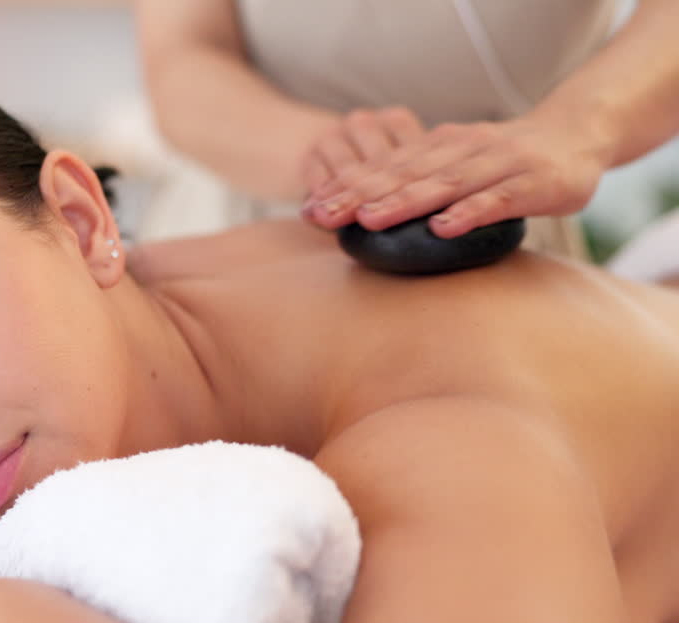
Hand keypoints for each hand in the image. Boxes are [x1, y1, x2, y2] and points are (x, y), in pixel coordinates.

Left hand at [301, 115, 611, 237]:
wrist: (575, 133)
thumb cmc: (504, 159)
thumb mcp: (455, 162)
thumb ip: (417, 181)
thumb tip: (362, 212)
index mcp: (436, 147)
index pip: (383, 168)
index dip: (345, 187)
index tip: (309, 209)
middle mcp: (460, 151)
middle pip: (402, 175)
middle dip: (358, 196)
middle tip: (320, 216)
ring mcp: (497, 164)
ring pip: (443, 184)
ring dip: (403, 202)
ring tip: (367, 219)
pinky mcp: (532, 183)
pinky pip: (497, 199)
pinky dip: (469, 212)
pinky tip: (443, 228)